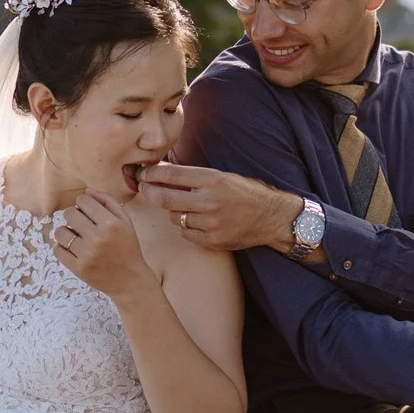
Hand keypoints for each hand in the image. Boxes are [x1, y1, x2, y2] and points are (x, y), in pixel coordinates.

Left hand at [52, 189, 156, 299]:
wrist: (130, 280)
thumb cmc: (128, 248)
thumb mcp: (125, 221)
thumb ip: (108, 201)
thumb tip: (86, 192)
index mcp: (111, 223)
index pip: (83, 200)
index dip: (83, 203)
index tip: (87, 211)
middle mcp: (98, 237)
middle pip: (69, 213)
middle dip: (73, 216)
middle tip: (81, 225)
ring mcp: (86, 254)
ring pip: (60, 232)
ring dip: (66, 232)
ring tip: (76, 237)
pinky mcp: (78, 268)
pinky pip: (57, 250)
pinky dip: (62, 248)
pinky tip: (72, 249)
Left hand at [138, 164, 303, 252]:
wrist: (271, 217)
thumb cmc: (244, 193)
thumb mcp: (221, 177)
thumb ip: (193, 176)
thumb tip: (160, 171)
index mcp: (213, 180)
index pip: (172, 174)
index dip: (152, 174)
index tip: (142, 174)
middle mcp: (211, 201)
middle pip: (165, 199)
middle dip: (149, 192)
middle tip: (143, 189)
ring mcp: (211, 223)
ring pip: (174, 217)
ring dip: (173, 211)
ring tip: (184, 206)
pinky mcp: (212, 240)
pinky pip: (186, 233)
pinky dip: (186, 227)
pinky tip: (197, 221)